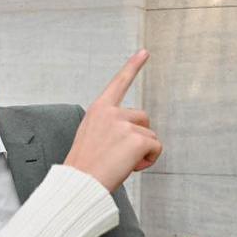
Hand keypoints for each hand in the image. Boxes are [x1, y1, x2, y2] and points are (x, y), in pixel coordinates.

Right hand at [63, 50, 161, 190]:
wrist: (79, 184)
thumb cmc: (85, 167)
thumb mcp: (91, 137)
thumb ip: (110, 127)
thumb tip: (132, 135)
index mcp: (98, 109)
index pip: (119, 83)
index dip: (133, 66)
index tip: (145, 52)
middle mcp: (112, 112)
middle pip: (143, 118)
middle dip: (139, 137)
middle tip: (120, 156)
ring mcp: (124, 124)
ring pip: (150, 135)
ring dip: (143, 151)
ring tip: (122, 163)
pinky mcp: (136, 139)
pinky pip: (156, 148)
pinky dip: (150, 160)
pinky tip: (132, 167)